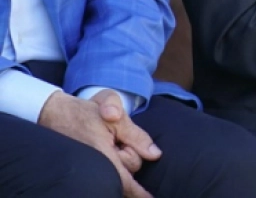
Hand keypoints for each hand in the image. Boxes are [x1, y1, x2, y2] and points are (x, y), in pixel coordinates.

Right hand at [39, 91, 157, 197]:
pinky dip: (112, 169)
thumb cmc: (84, 113)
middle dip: (130, 157)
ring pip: (116, 173)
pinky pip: (103, 174)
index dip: (139, 193)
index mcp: (103, 156)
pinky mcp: (81, 169)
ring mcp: (86, 170)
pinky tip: (109, 153)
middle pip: (127, 174)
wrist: (53, 113)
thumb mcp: (115, 117)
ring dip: (118, 161)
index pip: (125, 182)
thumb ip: (137, 136)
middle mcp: (93, 167)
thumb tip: (155, 155)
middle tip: (116, 138)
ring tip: (107, 142)